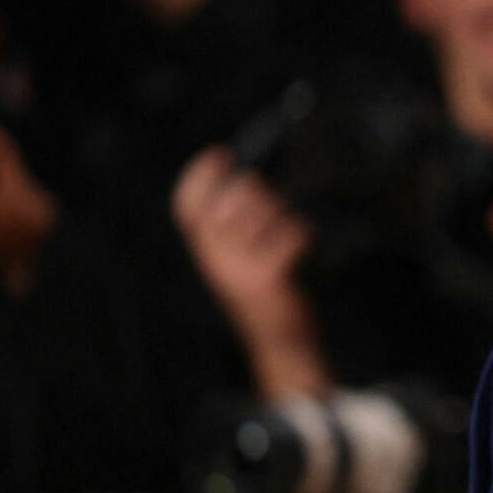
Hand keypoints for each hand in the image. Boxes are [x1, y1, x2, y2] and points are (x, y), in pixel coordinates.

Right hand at [173, 147, 329, 396]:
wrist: (279, 341)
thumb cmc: (263, 290)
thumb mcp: (237, 258)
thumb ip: (233, 225)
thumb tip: (248, 180)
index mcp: (205, 251)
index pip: (188, 206)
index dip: (201, 173)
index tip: (220, 152)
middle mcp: (215, 258)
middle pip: (237, 194)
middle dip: (262, 193)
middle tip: (273, 213)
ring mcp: (240, 268)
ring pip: (270, 209)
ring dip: (286, 216)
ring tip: (287, 240)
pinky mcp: (268, 277)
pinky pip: (293, 232)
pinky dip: (304, 235)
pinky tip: (301, 251)